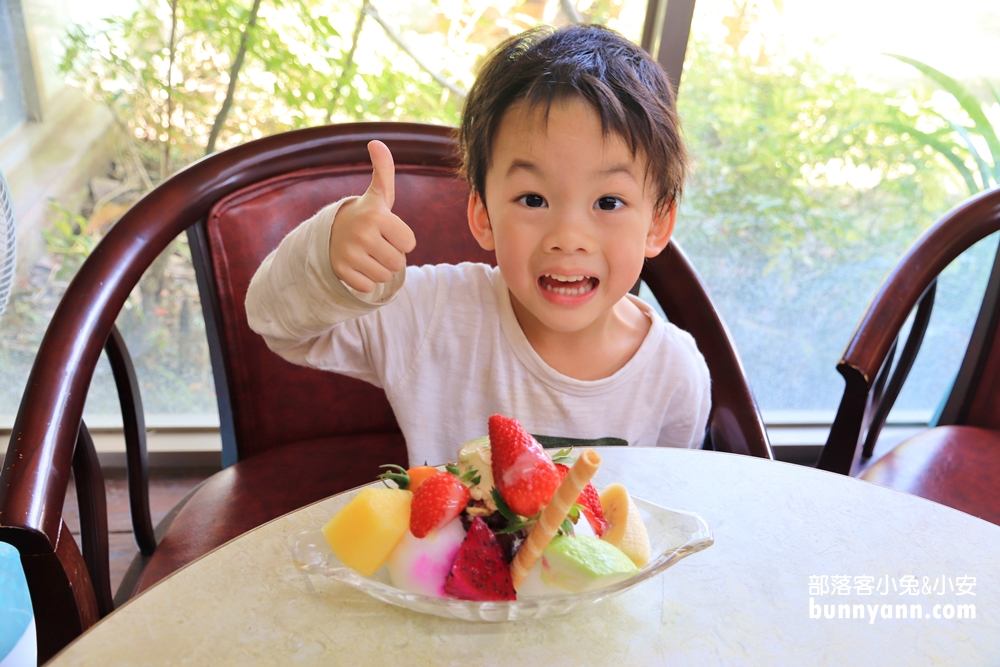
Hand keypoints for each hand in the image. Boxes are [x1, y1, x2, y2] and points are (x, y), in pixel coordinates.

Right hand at [329, 140, 415, 291]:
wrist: (330, 233)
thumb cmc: (365, 215)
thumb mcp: (378, 195)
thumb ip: (384, 170)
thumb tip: (376, 142)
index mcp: (376, 216)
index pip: (409, 243)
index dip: (402, 240)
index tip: (387, 231)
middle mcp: (362, 235)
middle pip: (398, 263)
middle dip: (391, 256)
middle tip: (377, 244)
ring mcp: (349, 255)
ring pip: (384, 276)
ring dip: (379, 268)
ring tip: (367, 254)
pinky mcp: (341, 272)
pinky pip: (367, 286)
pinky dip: (364, 279)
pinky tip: (356, 264)